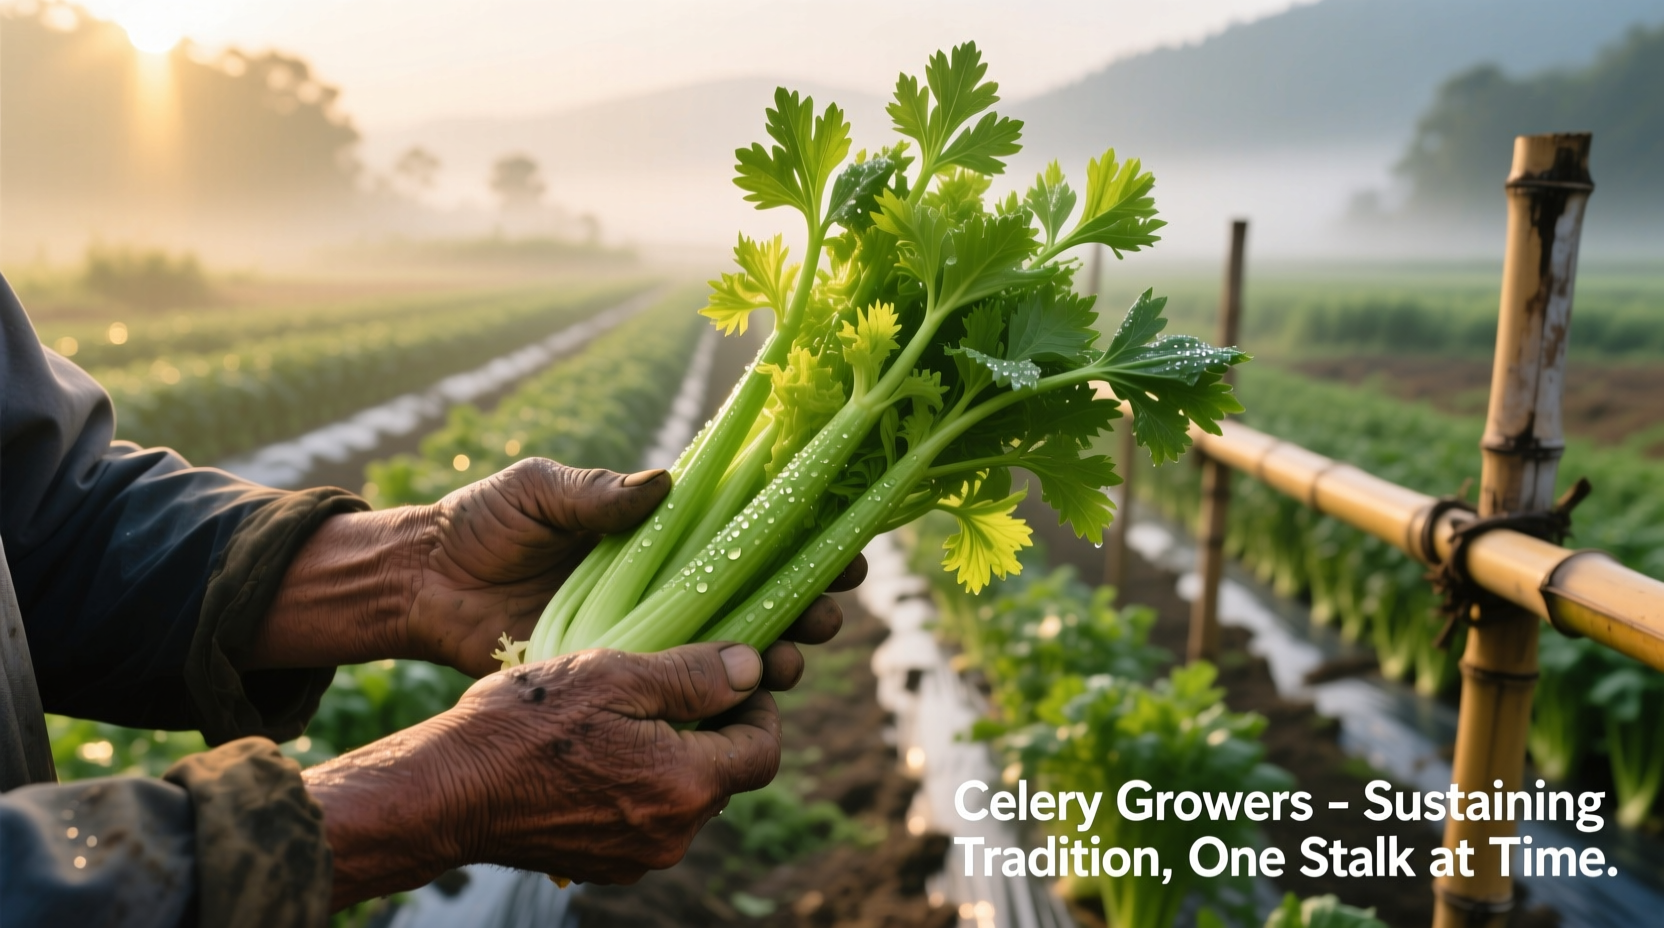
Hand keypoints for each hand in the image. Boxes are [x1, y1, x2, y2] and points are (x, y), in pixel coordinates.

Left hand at [254, 458, 864, 680]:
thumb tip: (661, 485)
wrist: (425, 584)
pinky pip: (681, 688)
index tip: (842, 545)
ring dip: (776, 653)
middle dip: (806, 602)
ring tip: (793, 660)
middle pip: (757, 593)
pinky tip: (747, 702)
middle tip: (829, 610)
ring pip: (732, 646)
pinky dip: (721, 697)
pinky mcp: (620, 672)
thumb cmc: (483, 523)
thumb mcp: (537, 491)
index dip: (799, 537)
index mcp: (657, 530)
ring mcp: (647, 628)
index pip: (744, 530)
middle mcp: (665, 580)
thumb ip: (593, 490)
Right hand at [303, 641, 777, 908]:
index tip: (730, 676)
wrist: (445, 792)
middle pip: (727, 775)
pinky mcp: (604, 864)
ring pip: (686, 797)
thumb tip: (754, 670)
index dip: (757, 707)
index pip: (763, 750)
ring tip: (625, 714)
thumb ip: (692, 676)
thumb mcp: (611, 675)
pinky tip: (597, 751)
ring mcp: (637, 857)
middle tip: (673, 685)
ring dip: (673, 755)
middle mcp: (672, 835)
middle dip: (713, 729)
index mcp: (686, 786)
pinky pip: (646, 818)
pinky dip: (638, 783)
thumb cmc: (523, 725)